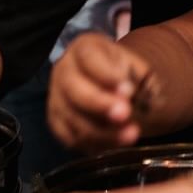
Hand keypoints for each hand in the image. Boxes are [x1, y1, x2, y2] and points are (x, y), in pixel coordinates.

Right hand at [47, 33, 147, 151]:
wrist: (109, 83)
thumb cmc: (122, 71)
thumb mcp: (134, 65)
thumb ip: (137, 77)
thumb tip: (132, 95)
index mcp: (84, 48)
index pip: (89, 58)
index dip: (107, 74)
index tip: (127, 89)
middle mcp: (64, 70)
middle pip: (74, 89)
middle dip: (101, 104)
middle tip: (126, 114)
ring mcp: (56, 97)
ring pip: (72, 118)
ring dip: (102, 131)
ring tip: (131, 135)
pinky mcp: (55, 122)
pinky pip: (69, 138)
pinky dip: (92, 144)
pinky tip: (114, 144)